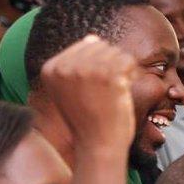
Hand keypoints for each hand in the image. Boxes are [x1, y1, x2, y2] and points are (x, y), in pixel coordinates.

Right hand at [38, 35, 137, 149]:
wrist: (98, 145)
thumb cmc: (89, 121)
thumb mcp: (72, 92)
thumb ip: (75, 66)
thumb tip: (92, 38)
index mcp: (50, 68)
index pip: (84, 46)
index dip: (100, 64)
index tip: (100, 86)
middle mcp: (64, 66)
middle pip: (100, 46)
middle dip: (112, 64)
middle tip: (113, 88)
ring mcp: (85, 69)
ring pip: (115, 52)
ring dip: (123, 70)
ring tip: (118, 90)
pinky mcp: (108, 75)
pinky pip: (128, 61)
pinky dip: (132, 74)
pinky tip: (126, 89)